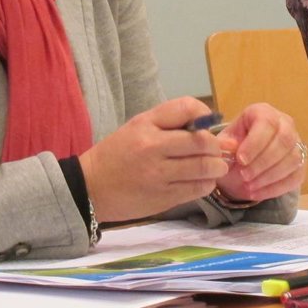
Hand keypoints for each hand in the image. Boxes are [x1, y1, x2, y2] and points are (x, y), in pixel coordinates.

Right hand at [79, 98, 229, 222]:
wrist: (90, 188)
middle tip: (217, 150)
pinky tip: (203, 181)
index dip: (205, 115)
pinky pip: (197, 189)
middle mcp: (153, 148)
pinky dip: (207, 184)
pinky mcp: (163, 198)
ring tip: (216, 167)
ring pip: (203, 168)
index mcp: (145, 125)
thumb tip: (209, 125)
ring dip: (216, 167)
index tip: (206, 124)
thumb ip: (169, 122)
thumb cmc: (117, 153)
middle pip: (201, 142)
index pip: (187, 108)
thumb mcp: (137, 127)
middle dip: (216, 146)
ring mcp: (159, 175)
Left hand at [212, 102, 304, 202]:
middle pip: (284, 141)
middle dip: (263, 162)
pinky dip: (276, 188)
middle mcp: (285, 124)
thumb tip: (227, 146)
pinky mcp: (301, 164)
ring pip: (293, 159)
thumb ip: (224, 144)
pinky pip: (295, 177)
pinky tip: (258, 194)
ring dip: (270, 177)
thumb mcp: (224, 143)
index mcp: (264, 112)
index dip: (255, 143)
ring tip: (249, 187)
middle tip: (244, 176)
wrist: (243, 162)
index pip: (267, 123)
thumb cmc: (234, 147)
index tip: (241, 160)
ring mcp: (296, 143)